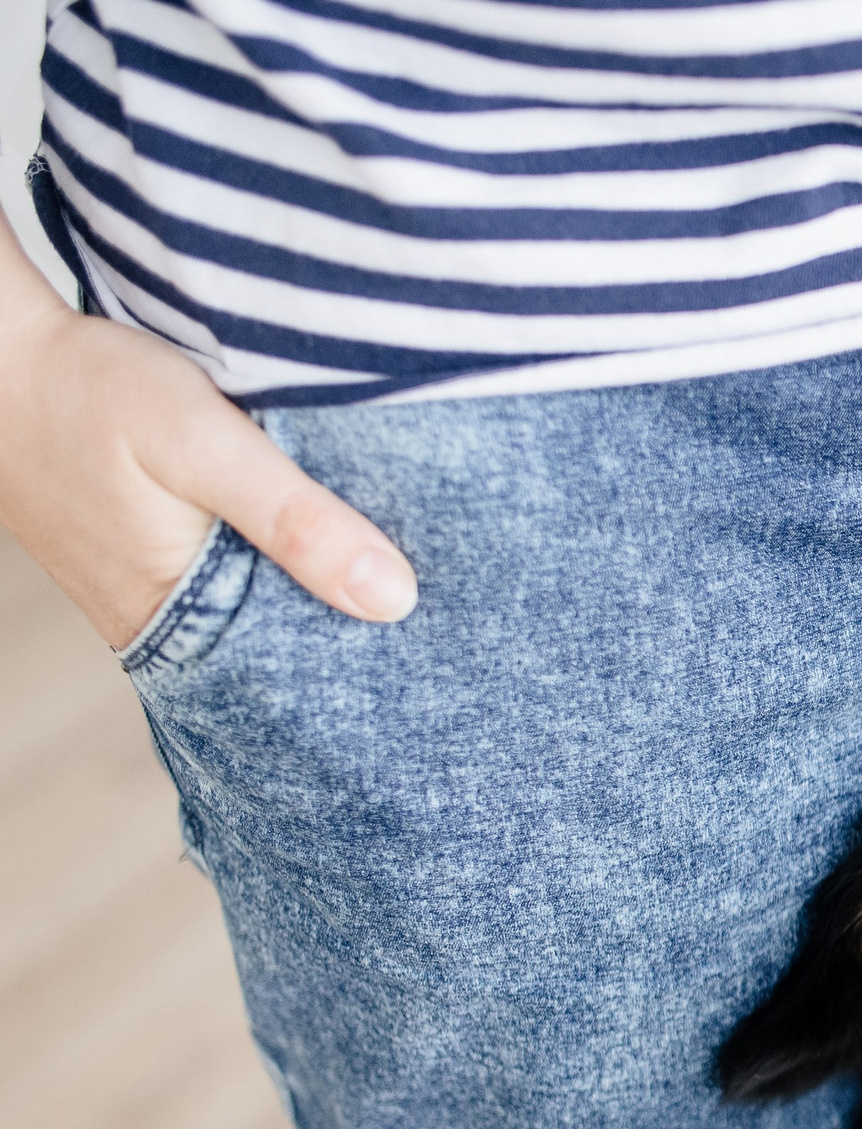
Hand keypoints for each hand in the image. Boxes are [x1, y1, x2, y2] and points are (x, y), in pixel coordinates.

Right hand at [0, 234, 414, 650]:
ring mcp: (154, 592)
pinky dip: (285, 571)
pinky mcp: (154, 555)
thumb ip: (294, 519)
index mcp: (175, 619)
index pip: (292, 684)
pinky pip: (235, 582)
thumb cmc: (90, 390)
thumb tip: (393, 600)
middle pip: (286, 654)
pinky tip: (341, 553)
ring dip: (324, 602)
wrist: (0, 353)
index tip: (445, 678)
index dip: (366, 680)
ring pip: (265, 616)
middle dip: (358, 646)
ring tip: (420, 600)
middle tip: (456, 642)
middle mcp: (163, 622)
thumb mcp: (202, 442)